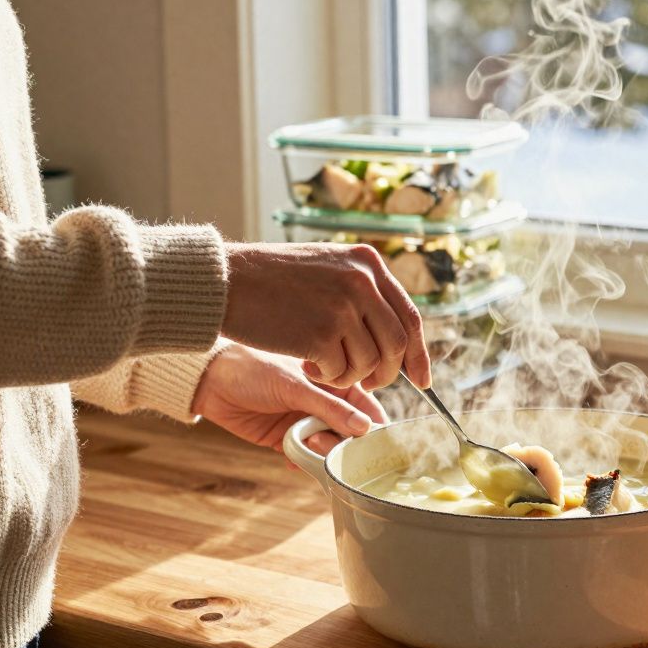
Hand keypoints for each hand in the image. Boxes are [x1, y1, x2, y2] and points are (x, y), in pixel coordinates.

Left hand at [192, 343, 387, 454]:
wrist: (210, 380)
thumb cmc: (253, 367)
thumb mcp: (294, 385)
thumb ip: (330, 407)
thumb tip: (364, 428)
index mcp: (335, 380)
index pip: (368, 407)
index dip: (375, 427)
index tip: (379, 446)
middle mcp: (326, 402)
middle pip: (352, 433)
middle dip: (346, 443)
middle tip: (329, 441)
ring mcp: (307, 421)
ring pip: (330, 447)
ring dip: (323, 451)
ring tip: (308, 442)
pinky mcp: (288, 439)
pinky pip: (306, 457)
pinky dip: (303, 462)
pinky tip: (293, 457)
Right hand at [222, 242, 430, 389]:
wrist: (225, 280)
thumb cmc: (271, 279)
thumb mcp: (327, 266)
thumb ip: (362, 289)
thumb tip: (398, 331)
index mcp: (368, 263)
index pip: (409, 316)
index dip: (418, 353)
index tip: (422, 380)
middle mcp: (362, 282)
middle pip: (396, 344)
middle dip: (387, 374)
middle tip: (369, 384)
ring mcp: (343, 307)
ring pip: (370, 363)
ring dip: (350, 376)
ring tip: (324, 366)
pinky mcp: (321, 334)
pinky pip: (341, 373)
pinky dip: (328, 378)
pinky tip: (308, 366)